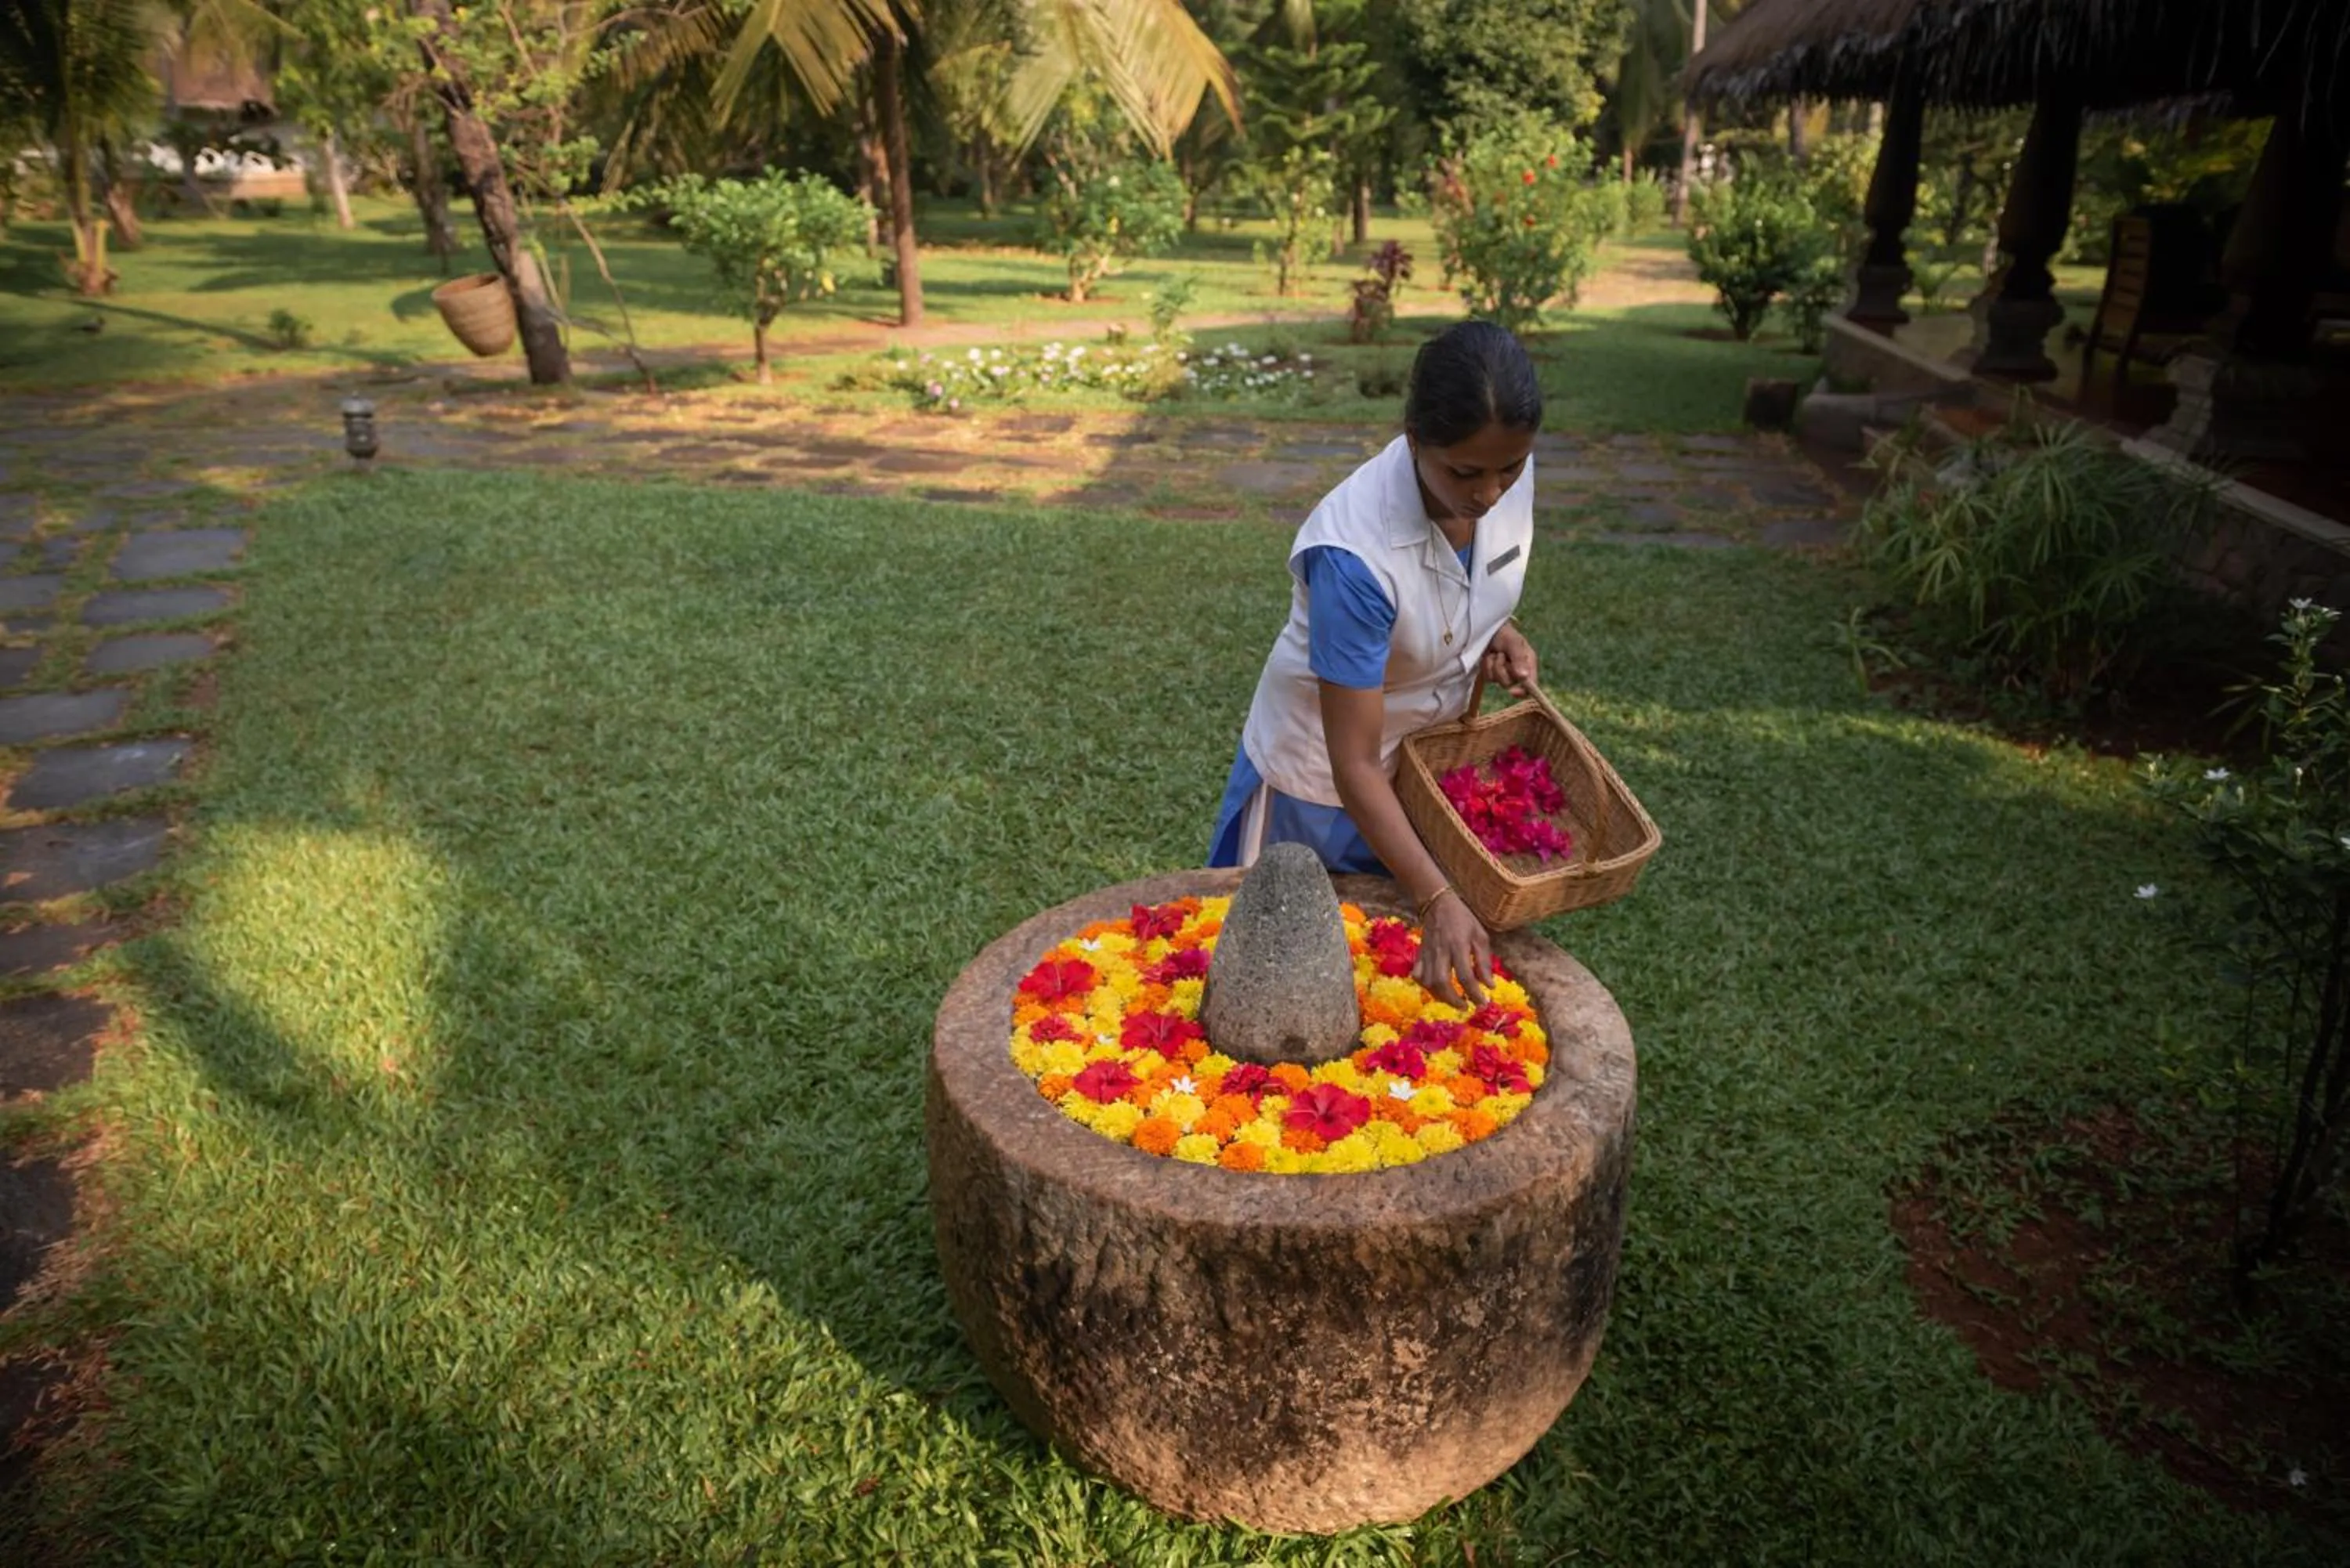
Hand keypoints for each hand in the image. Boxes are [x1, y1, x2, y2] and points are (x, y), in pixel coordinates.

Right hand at [1415, 890, 1491, 1008]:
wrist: (1437, 904)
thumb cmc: (1463, 919)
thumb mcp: (1480, 936)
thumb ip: (1484, 962)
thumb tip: (1490, 986)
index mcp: (1458, 945)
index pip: (1465, 975)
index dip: (1474, 993)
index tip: (1483, 1002)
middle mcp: (1441, 951)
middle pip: (1442, 982)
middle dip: (1453, 1000)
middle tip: (1466, 1006)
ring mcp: (1427, 953)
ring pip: (1428, 981)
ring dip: (1441, 996)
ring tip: (1454, 1000)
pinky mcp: (1419, 954)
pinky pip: (1418, 975)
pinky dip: (1425, 986)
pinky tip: (1436, 989)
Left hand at [1481, 621, 1537, 696]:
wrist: (1487, 629)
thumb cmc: (1504, 633)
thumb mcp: (1513, 642)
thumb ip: (1518, 658)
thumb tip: (1523, 677)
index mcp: (1528, 663)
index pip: (1531, 685)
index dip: (1523, 691)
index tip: (1513, 692)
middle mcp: (1518, 670)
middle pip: (1509, 683)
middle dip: (1501, 670)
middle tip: (1500, 654)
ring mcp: (1504, 673)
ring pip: (1496, 680)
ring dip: (1492, 665)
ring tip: (1494, 653)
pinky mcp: (1493, 673)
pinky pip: (1488, 676)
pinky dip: (1486, 666)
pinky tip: (1488, 655)